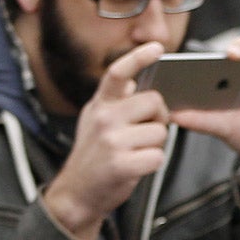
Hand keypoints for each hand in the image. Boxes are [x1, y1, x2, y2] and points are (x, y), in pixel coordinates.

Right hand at [42, 41, 174, 239]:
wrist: (78, 191)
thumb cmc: (95, 155)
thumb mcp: (96, 121)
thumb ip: (114, 101)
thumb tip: (133, 79)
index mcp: (99, 104)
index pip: (117, 73)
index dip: (138, 58)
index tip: (157, 48)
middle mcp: (103, 118)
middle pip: (155, 102)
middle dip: (158, 117)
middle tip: (144, 132)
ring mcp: (112, 141)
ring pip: (160, 132)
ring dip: (155, 144)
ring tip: (135, 152)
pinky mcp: (122, 164)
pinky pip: (158, 156)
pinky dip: (153, 163)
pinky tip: (136, 167)